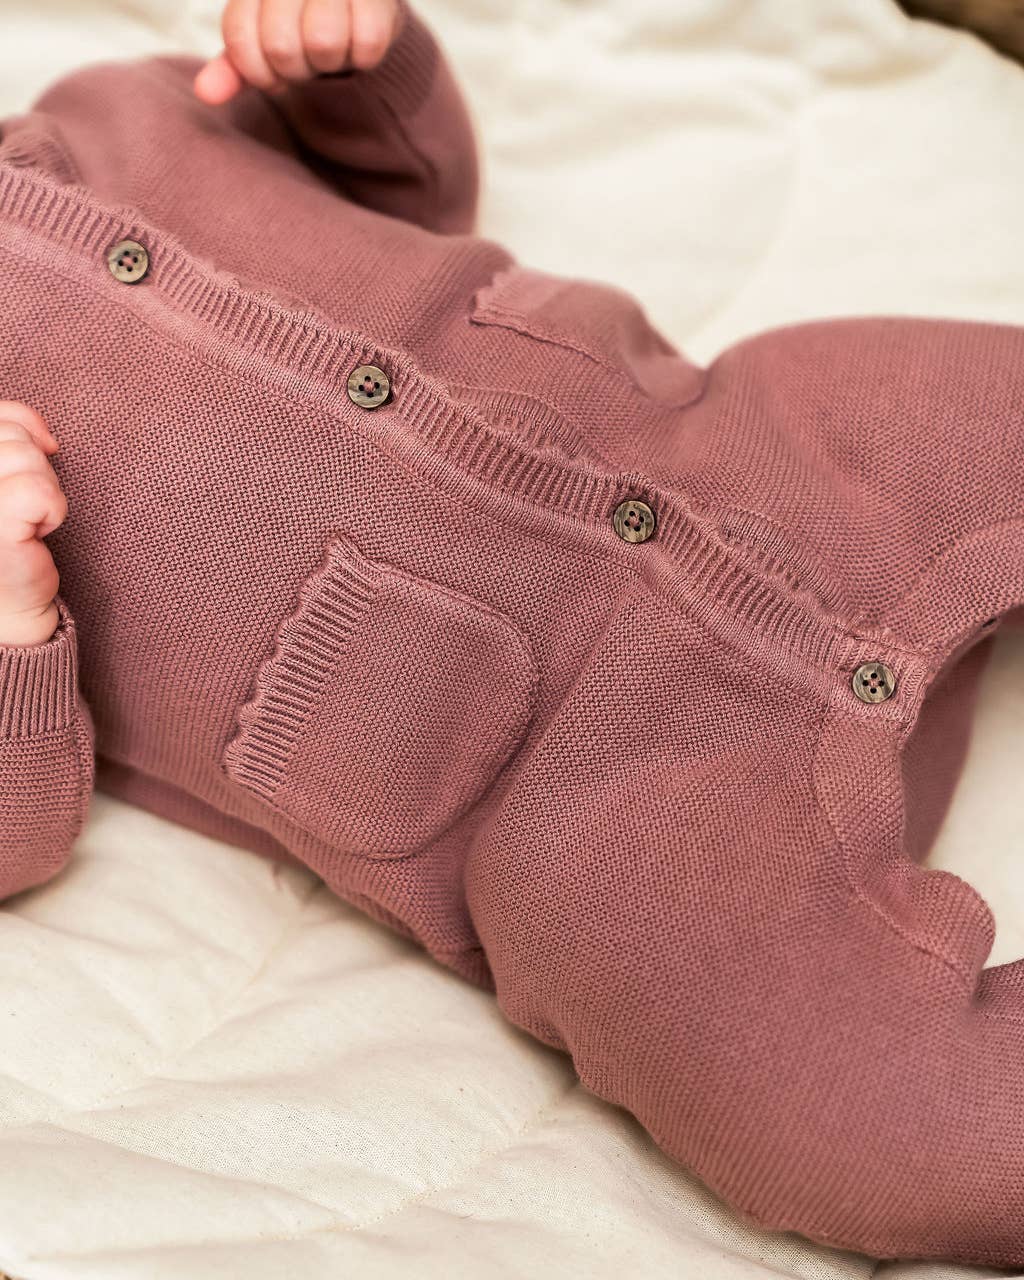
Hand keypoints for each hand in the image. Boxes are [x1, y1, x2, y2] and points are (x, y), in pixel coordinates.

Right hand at [0, 401, 64, 646]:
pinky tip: (37, 533)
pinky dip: (53, 509)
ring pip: (27, 457)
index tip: (20, 470)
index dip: (18, 428)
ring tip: (24, 519)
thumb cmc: (4, 532)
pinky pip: (41, 491)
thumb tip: (46, 436)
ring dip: (43, 488)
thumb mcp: (5, 469)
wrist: (4, 604)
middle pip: (12, 435)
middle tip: (19, 505)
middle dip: (31, 465)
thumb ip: (11, 429)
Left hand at [193, 0, 403, 104]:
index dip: (257, 72)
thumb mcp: (261, 42)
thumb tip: (205, 94)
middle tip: (308, 58)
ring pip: (323, 42)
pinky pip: (367, 44)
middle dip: (296, 69)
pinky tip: (358, 44)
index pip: (239, 35)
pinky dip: (363, 58)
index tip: (274, 74)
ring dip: (330, 62)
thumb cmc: (301, 23)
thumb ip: (235, 66)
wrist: (359, 3)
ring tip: (333, 45)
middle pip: (281, 45)